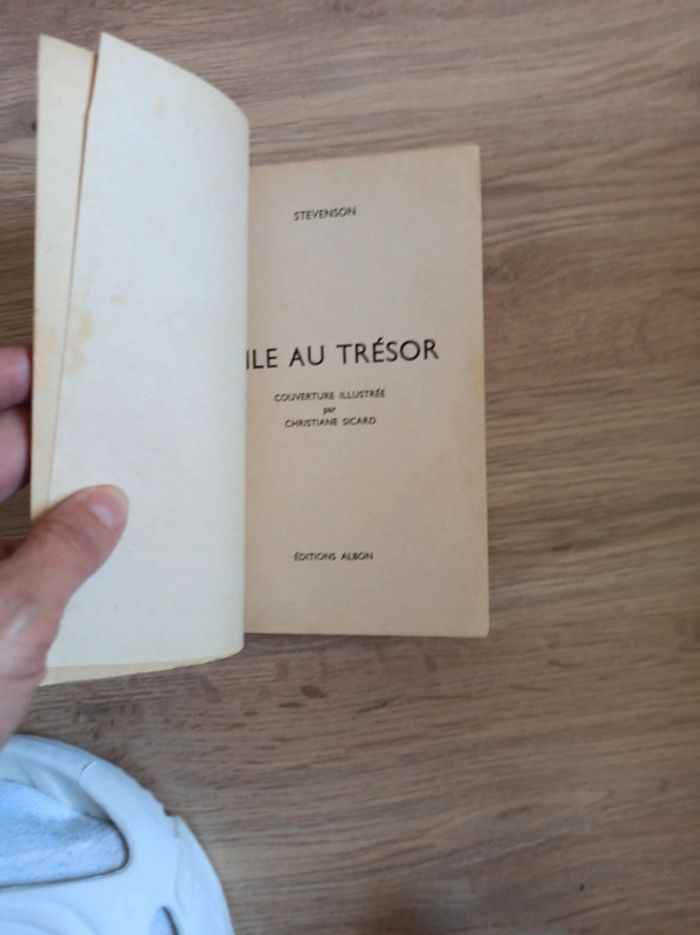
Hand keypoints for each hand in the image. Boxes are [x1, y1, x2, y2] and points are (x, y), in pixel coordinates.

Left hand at [0, 347, 127, 746]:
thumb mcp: (9, 624)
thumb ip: (62, 555)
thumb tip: (107, 504)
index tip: (40, 366)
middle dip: (34, 444)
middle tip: (97, 427)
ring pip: (1, 515)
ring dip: (44, 501)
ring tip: (102, 486)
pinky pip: (7, 558)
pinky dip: (38, 547)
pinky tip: (80, 551)